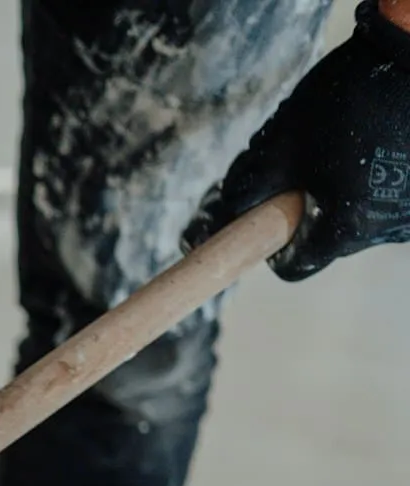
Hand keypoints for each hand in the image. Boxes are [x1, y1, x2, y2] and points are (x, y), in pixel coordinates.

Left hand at [187, 0, 409, 280]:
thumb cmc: (344, 100)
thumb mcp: (278, 146)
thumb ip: (242, 192)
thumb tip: (213, 226)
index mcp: (348, 228)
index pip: (292, 266)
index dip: (268, 243)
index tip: (263, 216)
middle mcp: (385, 230)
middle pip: (324, 241)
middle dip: (303, 211)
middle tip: (301, 167)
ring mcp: (408, 213)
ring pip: (353, 220)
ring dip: (336, 196)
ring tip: (337, 150)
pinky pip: (381, 201)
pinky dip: (365, 183)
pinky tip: (364, 146)